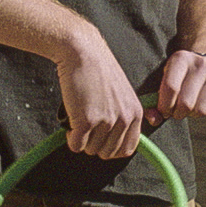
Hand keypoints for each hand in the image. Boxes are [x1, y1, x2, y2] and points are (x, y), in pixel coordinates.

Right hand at [55, 34, 145, 159]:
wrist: (83, 52)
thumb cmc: (98, 71)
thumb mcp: (122, 94)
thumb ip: (123, 116)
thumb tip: (114, 144)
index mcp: (135, 113)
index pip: (128, 149)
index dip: (112, 148)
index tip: (101, 140)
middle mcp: (124, 119)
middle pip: (108, 153)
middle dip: (95, 145)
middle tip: (87, 128)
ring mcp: (106, 121)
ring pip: (90, 150)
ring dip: (82, 139)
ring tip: (80, 118)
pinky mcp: (86, 121)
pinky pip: (76, 145)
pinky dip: (70, 137)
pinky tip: (72, 120)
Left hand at [147, 49, 205, 124]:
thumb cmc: (184, 78)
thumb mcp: (167, 82)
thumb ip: (155, 103)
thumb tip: (153, 119)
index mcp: (181, 58)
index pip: (170, 88)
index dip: (165, 106)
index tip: (165, 110)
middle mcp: (201, 61)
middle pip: (186, 103)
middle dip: (180, 113)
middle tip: (180, 110)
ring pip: (202, 109)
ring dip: (196, 114)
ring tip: (195, 104)